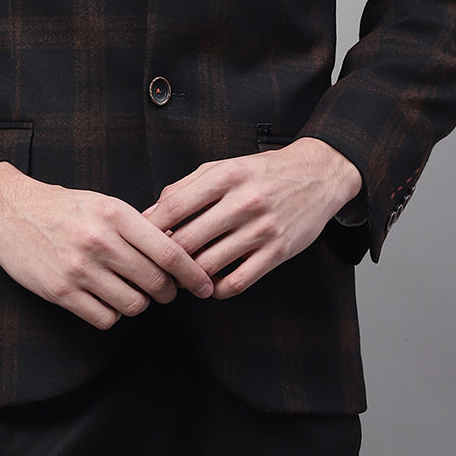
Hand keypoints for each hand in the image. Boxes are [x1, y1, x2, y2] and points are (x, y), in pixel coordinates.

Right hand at [0, 163, 213, 329]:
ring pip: (133, 305)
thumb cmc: (64, 207)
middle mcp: (100, 241)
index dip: (193, 274)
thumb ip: (138, 227)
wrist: (11, 211)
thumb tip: (178, 251)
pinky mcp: (61, 292)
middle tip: (164, 290)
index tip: (205, 286)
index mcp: (116, 214)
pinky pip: (105, 318)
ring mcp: (79, 269)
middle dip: (166, 291)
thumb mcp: (104, 203)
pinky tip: (105, 298)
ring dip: (138, 303)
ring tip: (130, 290)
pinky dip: (112, 313)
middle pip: (155, 283)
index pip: (169, 252)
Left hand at [143, 138, 361, 299]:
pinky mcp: (278, 252)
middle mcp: (243, 201)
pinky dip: (217, 289)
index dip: (151, 226)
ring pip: (209, 265)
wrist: (317, 175)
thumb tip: (152, 212)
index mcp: (226, 176)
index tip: (138, 238)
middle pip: (188, 240)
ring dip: (189, 276)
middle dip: (166, 257)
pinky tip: (212, 284)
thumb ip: (187, 186)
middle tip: (157, 265)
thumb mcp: (224, 166)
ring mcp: (262, 229)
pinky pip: (237, 282)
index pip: (175, 206)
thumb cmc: (264, 172)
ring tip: (182, 276)